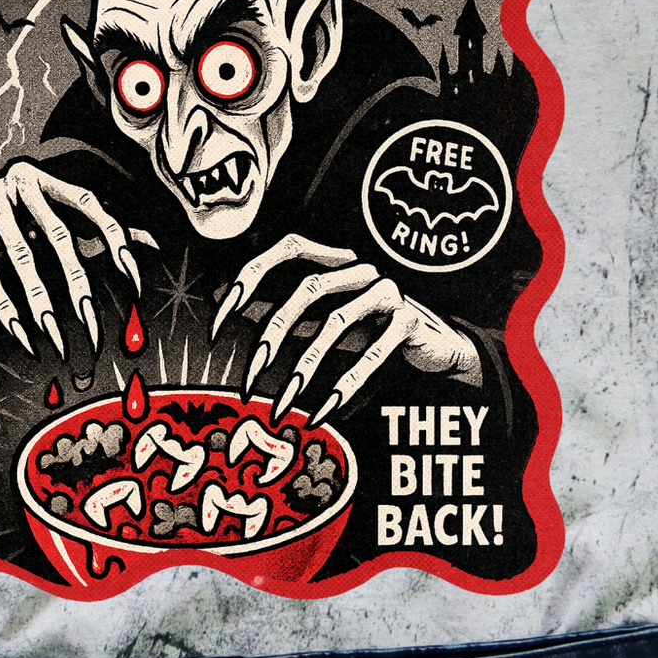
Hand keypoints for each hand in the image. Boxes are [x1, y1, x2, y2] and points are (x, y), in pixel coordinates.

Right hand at [0, 161, 154, 356]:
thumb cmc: (20, 227)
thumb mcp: (58, 222)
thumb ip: (101, 230)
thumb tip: (154, 243)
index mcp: (48, 177)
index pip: (91, 203)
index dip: (114, 237)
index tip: (134, 280)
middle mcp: (18, 182)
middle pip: (59, 236)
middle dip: (79, 285)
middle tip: (93, 325)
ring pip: (23, 259)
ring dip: (42, 304)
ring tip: (59, 341)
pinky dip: (8, 310)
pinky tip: (25, 337)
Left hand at [210, 235, 479, 426]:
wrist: (435, 347)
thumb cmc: (372, 332)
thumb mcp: (324, 323)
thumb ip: (286, 314)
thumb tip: (229, 302)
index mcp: (338, 260)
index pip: (289, 249)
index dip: (254, 274)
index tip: (222, 313)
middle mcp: (361, 268)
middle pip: (308, 288)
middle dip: (273, 333)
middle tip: (250, 377)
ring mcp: (388, 291)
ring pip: (337, 321)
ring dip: (305, 365)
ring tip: (284, 402)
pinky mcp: (409, 321)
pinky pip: (373, 352)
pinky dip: (346, 382)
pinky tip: (325, 408)